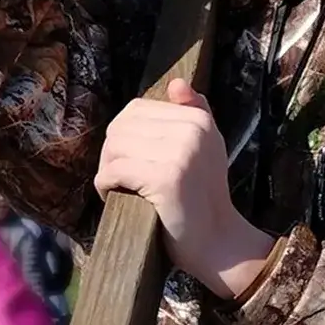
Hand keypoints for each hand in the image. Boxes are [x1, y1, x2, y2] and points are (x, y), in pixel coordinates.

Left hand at [95, 79, 274, 299]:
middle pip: (121, 127)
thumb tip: (177, 83)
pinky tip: (113, 196)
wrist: (217, 242)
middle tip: (117, 178)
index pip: (136, 110)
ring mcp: (181, 153)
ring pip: (115, 148)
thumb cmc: (203, 198)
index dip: (123, 135)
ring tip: (117, 187)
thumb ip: (194, 113)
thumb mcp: (206, 148)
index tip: (129, 160)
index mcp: (198, 120)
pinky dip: (106, 185)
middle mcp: (193, 130)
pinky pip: (115, 171)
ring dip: (106, 170)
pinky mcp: (167, 178)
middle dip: (111, 153)